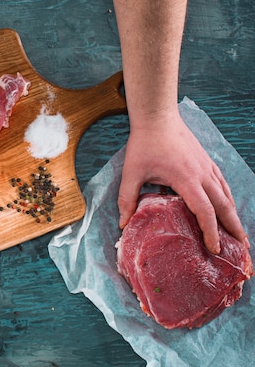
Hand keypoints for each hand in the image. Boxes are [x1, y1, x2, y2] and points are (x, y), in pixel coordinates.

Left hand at [117, 105, 247, 253]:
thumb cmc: (143, 144)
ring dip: (234, 215)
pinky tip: (229, 208)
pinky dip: (228, 198)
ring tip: (239, 234)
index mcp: (186, 179)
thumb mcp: (131, 173)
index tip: (214, 249)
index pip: (204, 211)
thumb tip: (122, 223)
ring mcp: (207, 166)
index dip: (211, 232)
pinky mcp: (206, 161)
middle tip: (242, 248)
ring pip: (226, 195)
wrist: (157, 117)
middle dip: (234, 228)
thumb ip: (127, 199)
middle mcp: (202, 174)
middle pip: (224, 206)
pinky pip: (222, 183)